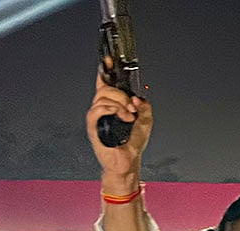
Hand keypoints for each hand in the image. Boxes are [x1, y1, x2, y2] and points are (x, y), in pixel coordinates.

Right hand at [86, 61, 151, 180]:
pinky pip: (97, 109)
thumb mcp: (146, 119)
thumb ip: (144, 105)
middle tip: (132, 107)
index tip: (107, 60)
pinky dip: (111, 110)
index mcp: (112, 105)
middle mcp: (102, 108)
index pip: (105, 83)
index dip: (104, 70)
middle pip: (105, 88)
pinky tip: (121, 117)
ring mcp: (96, 117)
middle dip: (122, 95)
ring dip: (120, 104)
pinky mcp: (93, 126)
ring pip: (103, 97)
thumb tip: (137, 97)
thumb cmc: (132, 144)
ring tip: (128, 116)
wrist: (128, 161)